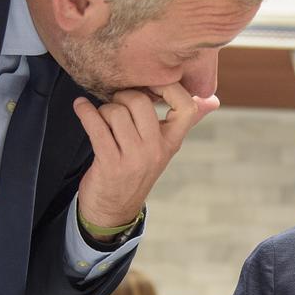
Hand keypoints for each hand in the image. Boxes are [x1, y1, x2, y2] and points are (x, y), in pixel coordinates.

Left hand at [72, 83, 217, 238]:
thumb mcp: (163, 148)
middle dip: (123, 95)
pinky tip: (81, 107)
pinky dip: (85, 111)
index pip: (186, 107)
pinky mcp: (109, 164)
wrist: (114, 210)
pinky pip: (95, 126)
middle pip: (141, 102)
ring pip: (116, 112)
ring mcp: (133, 158)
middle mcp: (155, 150)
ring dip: (103, 109)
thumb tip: (213, 100)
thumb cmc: (137, 170)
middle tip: (117, 103)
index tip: (151, 84)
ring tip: (102, 117)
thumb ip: (185, 122)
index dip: (168, 87)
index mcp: (171, 142)